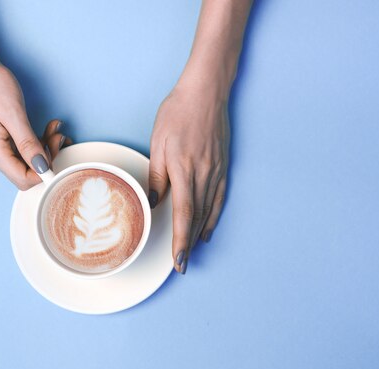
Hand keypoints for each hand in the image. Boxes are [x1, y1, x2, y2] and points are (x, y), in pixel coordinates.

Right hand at [0, 62, 70, 188]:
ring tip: (53, 129)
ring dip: (43, 148)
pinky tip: (45, 130)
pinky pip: (20, 151)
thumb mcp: (15, 114)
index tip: (57, 152)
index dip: (43, 172)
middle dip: (46, 158)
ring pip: (24, 161)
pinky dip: (35, 142)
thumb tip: (42, 168)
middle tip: (57, 136)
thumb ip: (28, 144)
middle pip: (24, 172)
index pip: (22, 179)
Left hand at [148, 84, 229, 273]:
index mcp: (184, 169)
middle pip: (196, 217)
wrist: (206, 92)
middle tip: (182, 266)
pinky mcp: (223, 167)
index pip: (183, 213)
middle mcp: (204, 174)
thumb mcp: (158, 141)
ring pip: (207, 211)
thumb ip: (158, 174)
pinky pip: (220, 198)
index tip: (178, 260)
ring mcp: (216, 172)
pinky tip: (206, 230)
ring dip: (198, 234)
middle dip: (188, 244)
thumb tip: (155, 200)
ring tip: (190, 253)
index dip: (181, 240)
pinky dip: (213, 217)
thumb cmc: (178, 113)